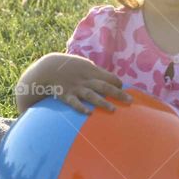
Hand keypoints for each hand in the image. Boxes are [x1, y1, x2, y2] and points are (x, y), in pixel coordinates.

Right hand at [17, 53, 131, 114]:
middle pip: (104, 86)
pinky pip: (74, 102)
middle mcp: (85, 79)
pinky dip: (81, 107)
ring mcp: (76, 87)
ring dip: (102, 102)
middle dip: (118, 93)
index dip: (117, 83)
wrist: (48, 68)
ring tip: (113, 109)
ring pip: (91, 95)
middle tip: (130, 101)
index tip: (123, 89)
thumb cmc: (69, 67)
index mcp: (91, 71)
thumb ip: (97, 72)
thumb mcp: (84, 64)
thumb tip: (111, 79)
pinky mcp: (66, 95)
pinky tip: (89, 113)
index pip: (109, 76)